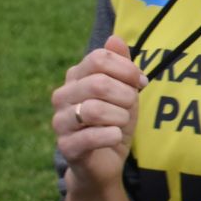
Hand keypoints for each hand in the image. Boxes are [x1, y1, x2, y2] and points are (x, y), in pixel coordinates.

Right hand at [51, 34, 147, 189]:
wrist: (105, 162)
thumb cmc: (114, 122)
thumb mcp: (125, 91)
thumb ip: (121, 65)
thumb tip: (115, 38)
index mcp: (75, 77)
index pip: (99, 58)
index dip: (127, 69)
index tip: (140, 83)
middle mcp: (62, 96)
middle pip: (98, 83)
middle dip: (125, 96)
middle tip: (130, 107)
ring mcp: (60, 121)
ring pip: (94, 110)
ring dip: (119, 117)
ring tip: (121, 123)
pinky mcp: (65, 146)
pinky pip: (91, 137)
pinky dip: (111, 135)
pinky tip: (115, 136)